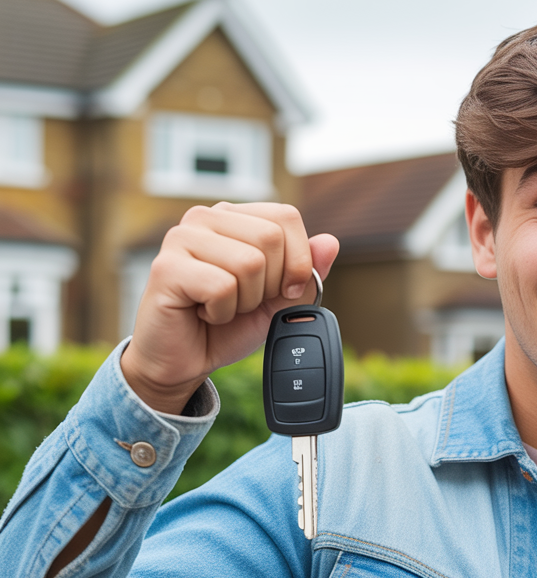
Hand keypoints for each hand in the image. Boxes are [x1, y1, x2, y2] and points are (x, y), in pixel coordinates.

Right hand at [120, 202, 339, 413]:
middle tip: (243, 301)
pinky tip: (204, 313)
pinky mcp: (166, 267)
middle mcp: (205, 218)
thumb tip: (329, 242)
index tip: (283, 290)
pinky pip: (222, 287)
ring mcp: (182, 238)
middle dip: (270, 284)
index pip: (286, 217)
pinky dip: (222, 312)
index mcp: (234, 217)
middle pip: (271, 238)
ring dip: (244, 301)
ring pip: (249, 263)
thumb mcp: (279, 300)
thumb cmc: (228, 326)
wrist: (185, 360)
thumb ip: (306, 272)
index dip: (297, 260)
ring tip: (221, 307)